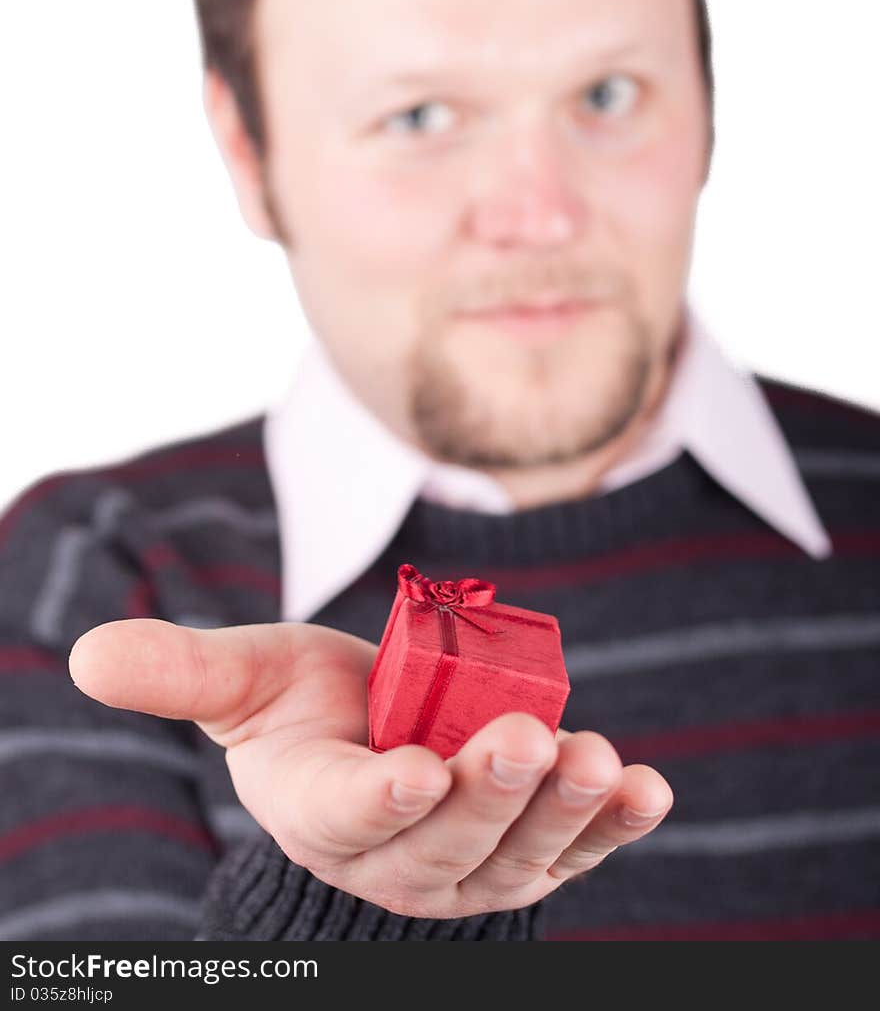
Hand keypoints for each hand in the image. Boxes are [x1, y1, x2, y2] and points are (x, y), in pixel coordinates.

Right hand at [68, 618, 672, 918]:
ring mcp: (472, 863)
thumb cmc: (303, 708)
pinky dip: (618, 824)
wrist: (371, 742)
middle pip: (448, 838)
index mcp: (321, 811)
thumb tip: (87, 653)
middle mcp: (399, 857)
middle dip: (488, 792)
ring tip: (600, 759)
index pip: (350, 816)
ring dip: (564, 810)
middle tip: (522, 739)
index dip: (382, 799)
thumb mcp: (244, 679)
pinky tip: (650, 790)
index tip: (414, 772)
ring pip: (520, 851)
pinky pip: (577, 846)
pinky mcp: (530, 848)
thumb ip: (180, 671)